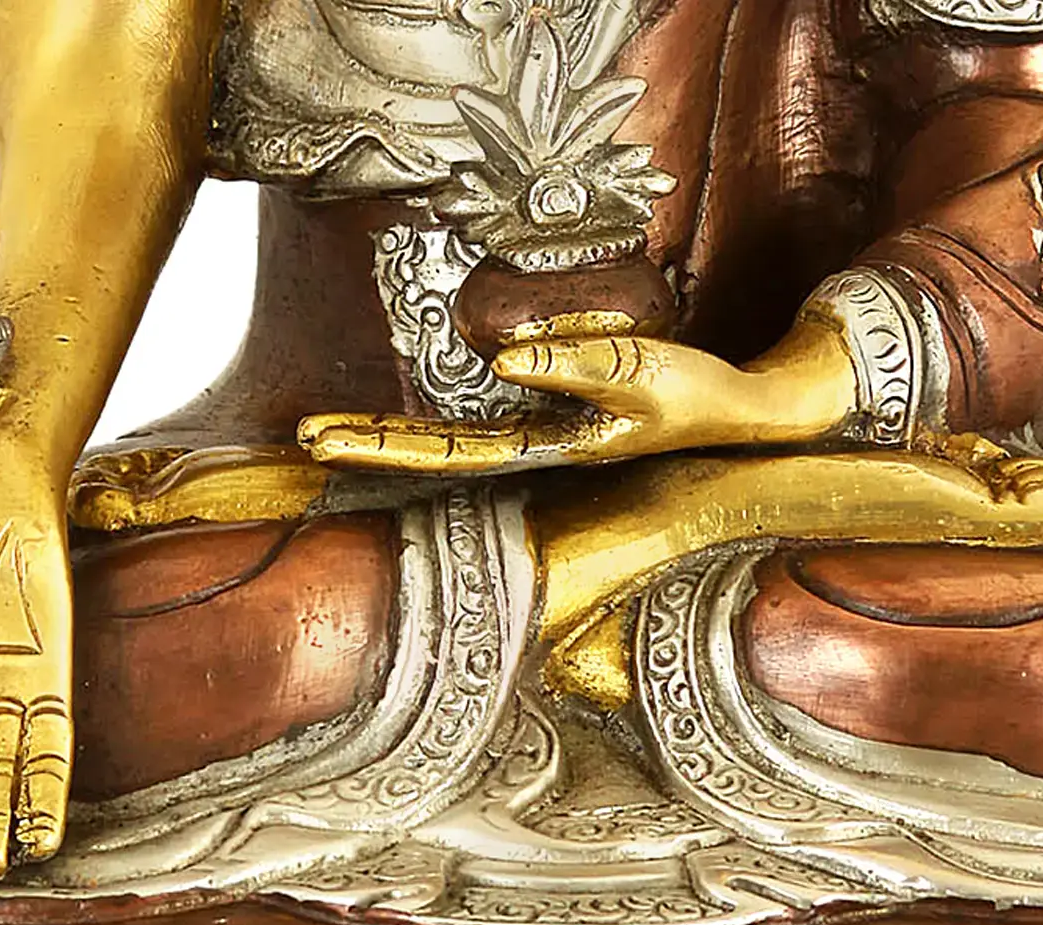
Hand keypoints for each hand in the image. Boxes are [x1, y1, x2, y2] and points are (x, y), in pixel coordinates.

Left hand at [298, 318, 857, 475]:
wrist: (742, 415)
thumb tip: (501, 355)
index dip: (383, 445)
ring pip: (449, 441)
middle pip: (434, 452)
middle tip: (300, 437)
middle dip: (368, 447)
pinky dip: (431, 424)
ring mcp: (538, 436)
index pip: (449, 450)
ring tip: (327, 433)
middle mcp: (534, 448)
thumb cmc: (699, 396)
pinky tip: (397, 424)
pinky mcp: (550, 416)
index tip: (318, 440)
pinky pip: (476, 422)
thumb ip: (580, 366)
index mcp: (551, 447)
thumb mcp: (649, 373)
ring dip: (390, 439)